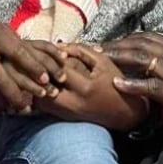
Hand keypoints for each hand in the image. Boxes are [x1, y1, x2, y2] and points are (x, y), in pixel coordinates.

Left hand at [33, 45, 147, 130]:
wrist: (124, 112)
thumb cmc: (114, 83)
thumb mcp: (103, 62)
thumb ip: (81, 51)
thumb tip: (59, 45)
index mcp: (86, 87)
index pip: (60, 69)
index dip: (53, 57)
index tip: (51, 50)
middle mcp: (74, 103)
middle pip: (44, 88)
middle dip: (41, 74)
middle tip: (40, 63)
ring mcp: (67, 113)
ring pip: (40, 99)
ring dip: (38, 85)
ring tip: (42, 73)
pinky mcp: (63, 118)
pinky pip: (44, 106)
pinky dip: (41, 94)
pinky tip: (46, 84)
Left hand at [104, 33, 162, 134]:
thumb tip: (160, 69)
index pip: (148, 37)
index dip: (127, 38)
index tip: (111, 42)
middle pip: (139, 43)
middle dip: (116, 44)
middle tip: (94, 47)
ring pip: (141, 57)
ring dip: (117, 56)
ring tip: (98, 58)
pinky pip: (149, 85)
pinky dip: (131, 83)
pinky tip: (116, 84)